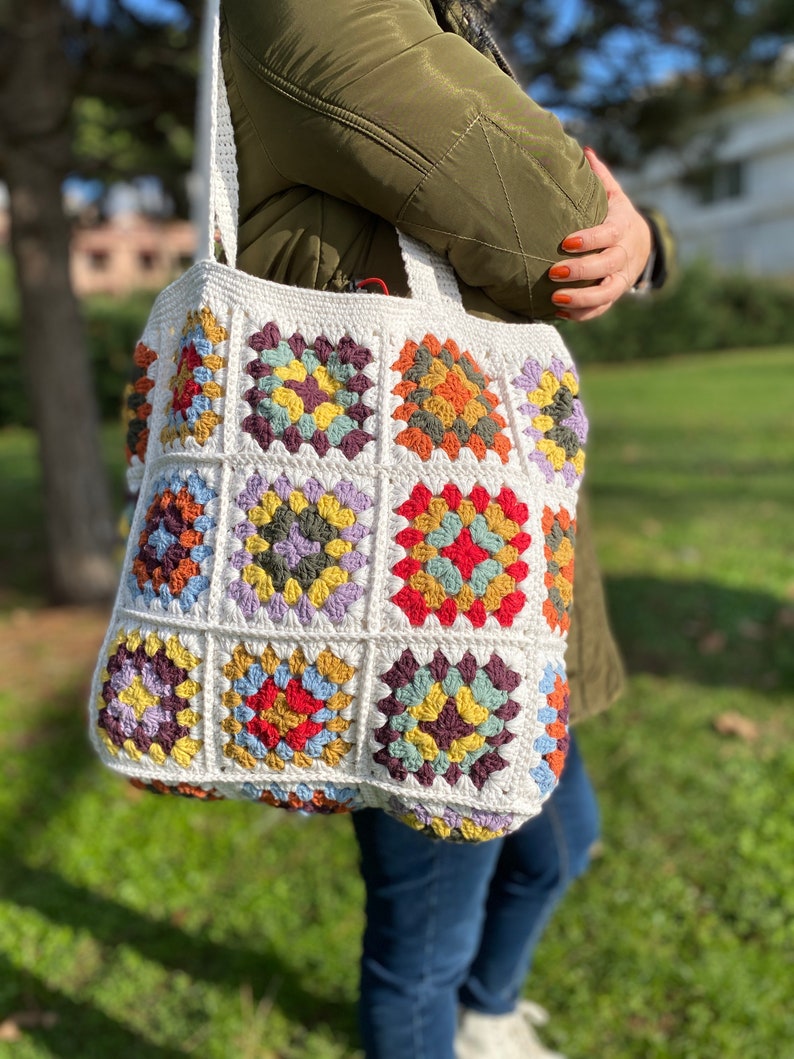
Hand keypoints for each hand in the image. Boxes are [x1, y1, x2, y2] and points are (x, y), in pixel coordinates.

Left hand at [548, 147, 652, 321]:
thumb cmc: (617, 216)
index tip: (566, 242)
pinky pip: (601, 309)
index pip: (608, 235)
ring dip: (582, 299)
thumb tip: (584, 149)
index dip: (590, 240)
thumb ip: (600, 178)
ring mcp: (621, 278)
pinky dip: (582, 314)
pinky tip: (559, 313)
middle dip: (581, 272)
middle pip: (607, 266)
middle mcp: (624, 256)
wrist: (642, 244)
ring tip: (555, 299)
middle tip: (553, 272)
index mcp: (622, 228)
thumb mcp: (613, 196)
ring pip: (606, 294)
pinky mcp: (614, 294)